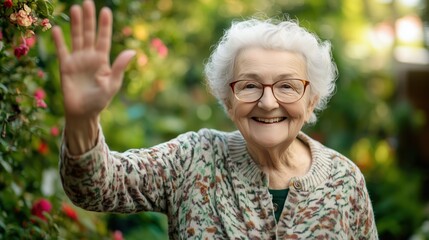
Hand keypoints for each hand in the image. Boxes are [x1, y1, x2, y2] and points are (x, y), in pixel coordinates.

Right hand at [52, 0, 134, 119]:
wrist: (83, 113)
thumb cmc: (100, 101)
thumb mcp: (112, 84)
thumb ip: (120, 67)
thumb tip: (132, 51)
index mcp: (103, 61)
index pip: (104, 39)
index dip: (105, 25)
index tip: (106, 10)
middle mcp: (90, 57)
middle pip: (89, 34)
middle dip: (89, 19)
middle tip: (88, 2)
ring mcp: (77, 60)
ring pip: (77, 38)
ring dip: (76, 24)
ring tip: (75, 8)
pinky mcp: (65, 66)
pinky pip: (62, 50)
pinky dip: (59, 40)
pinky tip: (57, 29)